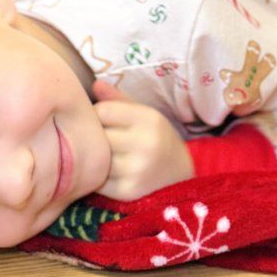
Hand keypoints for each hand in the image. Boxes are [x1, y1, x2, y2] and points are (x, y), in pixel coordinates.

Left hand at [92, 79, 193, 200]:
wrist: (182, 178)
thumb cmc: (158, 140)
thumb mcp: (146, 115)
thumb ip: (118, 99)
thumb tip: (95, 84)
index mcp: (150, 120)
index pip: (103, 110)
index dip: (97, 114)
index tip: (104, 120)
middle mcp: (145, 145)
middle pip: (97, 134)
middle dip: (94, 136)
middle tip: (102, 138)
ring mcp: (136, 171)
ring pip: (95, 157)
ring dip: (94, 157)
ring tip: (104, 155)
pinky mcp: (127, 192)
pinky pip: (96, 180)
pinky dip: (96, 176)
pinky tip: (108, 173)